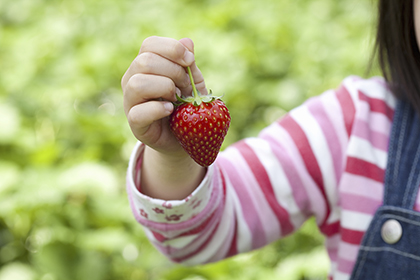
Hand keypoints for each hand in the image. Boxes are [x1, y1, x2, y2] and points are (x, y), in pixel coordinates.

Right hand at [121, 36, 206, 156]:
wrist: (185, 137)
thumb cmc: (187, 106)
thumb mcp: (193, 83)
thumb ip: (188, 64)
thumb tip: (187, 42)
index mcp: (144, 66)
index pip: (149, 45)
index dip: (172, 49)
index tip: (190, 61)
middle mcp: (132, 80)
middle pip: (144, 61)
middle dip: (173, 71)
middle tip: (186, 86)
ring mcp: (130, 102)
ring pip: (137, 84)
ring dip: (165, 88)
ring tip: (177, 99)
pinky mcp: (135, 124)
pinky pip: (139, 112)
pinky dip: (159, 109)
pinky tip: (171, 110)